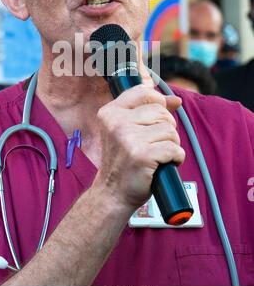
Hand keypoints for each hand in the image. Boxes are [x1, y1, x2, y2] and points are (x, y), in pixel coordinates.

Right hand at [94, 84, 184, 209]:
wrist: (112, 194)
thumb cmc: (122, 162)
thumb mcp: (126, 130)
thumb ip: (148, 111)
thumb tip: (176, 99)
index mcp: (110, 113)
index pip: (143, 92)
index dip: (158, 102)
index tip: (158, 117)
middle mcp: (116, 122)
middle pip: (161, 112)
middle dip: (166, 128)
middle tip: (155, 144)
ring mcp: (128, 139)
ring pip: (169, 130)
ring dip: (171, 144)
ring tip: (158, 155)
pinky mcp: (142, 155)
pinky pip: (174, 149)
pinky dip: (175, 158)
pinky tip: (164, 164)